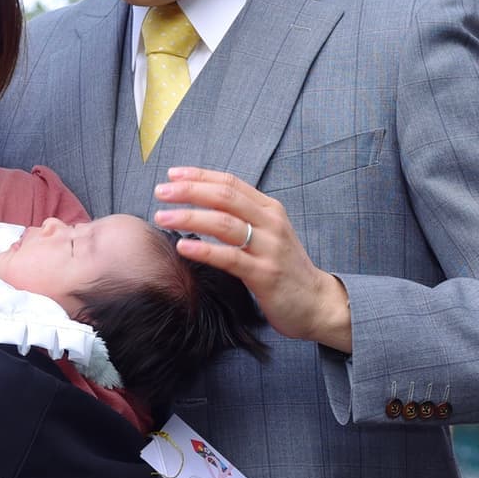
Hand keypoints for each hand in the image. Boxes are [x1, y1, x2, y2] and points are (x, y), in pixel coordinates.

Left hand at [153, 166, 352, 351]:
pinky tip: (182, 246)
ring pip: (224, 223)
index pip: (230, 183)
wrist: (317, 303)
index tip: (172, 174)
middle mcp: (270, 223)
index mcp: (269, 209)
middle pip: (225, 197)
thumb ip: (242, 218)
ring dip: (190, 217)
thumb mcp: (268, 234)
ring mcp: (269, 248)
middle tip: (161, 191)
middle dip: (189, 191)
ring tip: (163, 217)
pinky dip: (204, 250)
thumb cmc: (285, 268)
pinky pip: (230, 258)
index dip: (200, 176)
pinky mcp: (265, 274)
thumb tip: (204, 204)